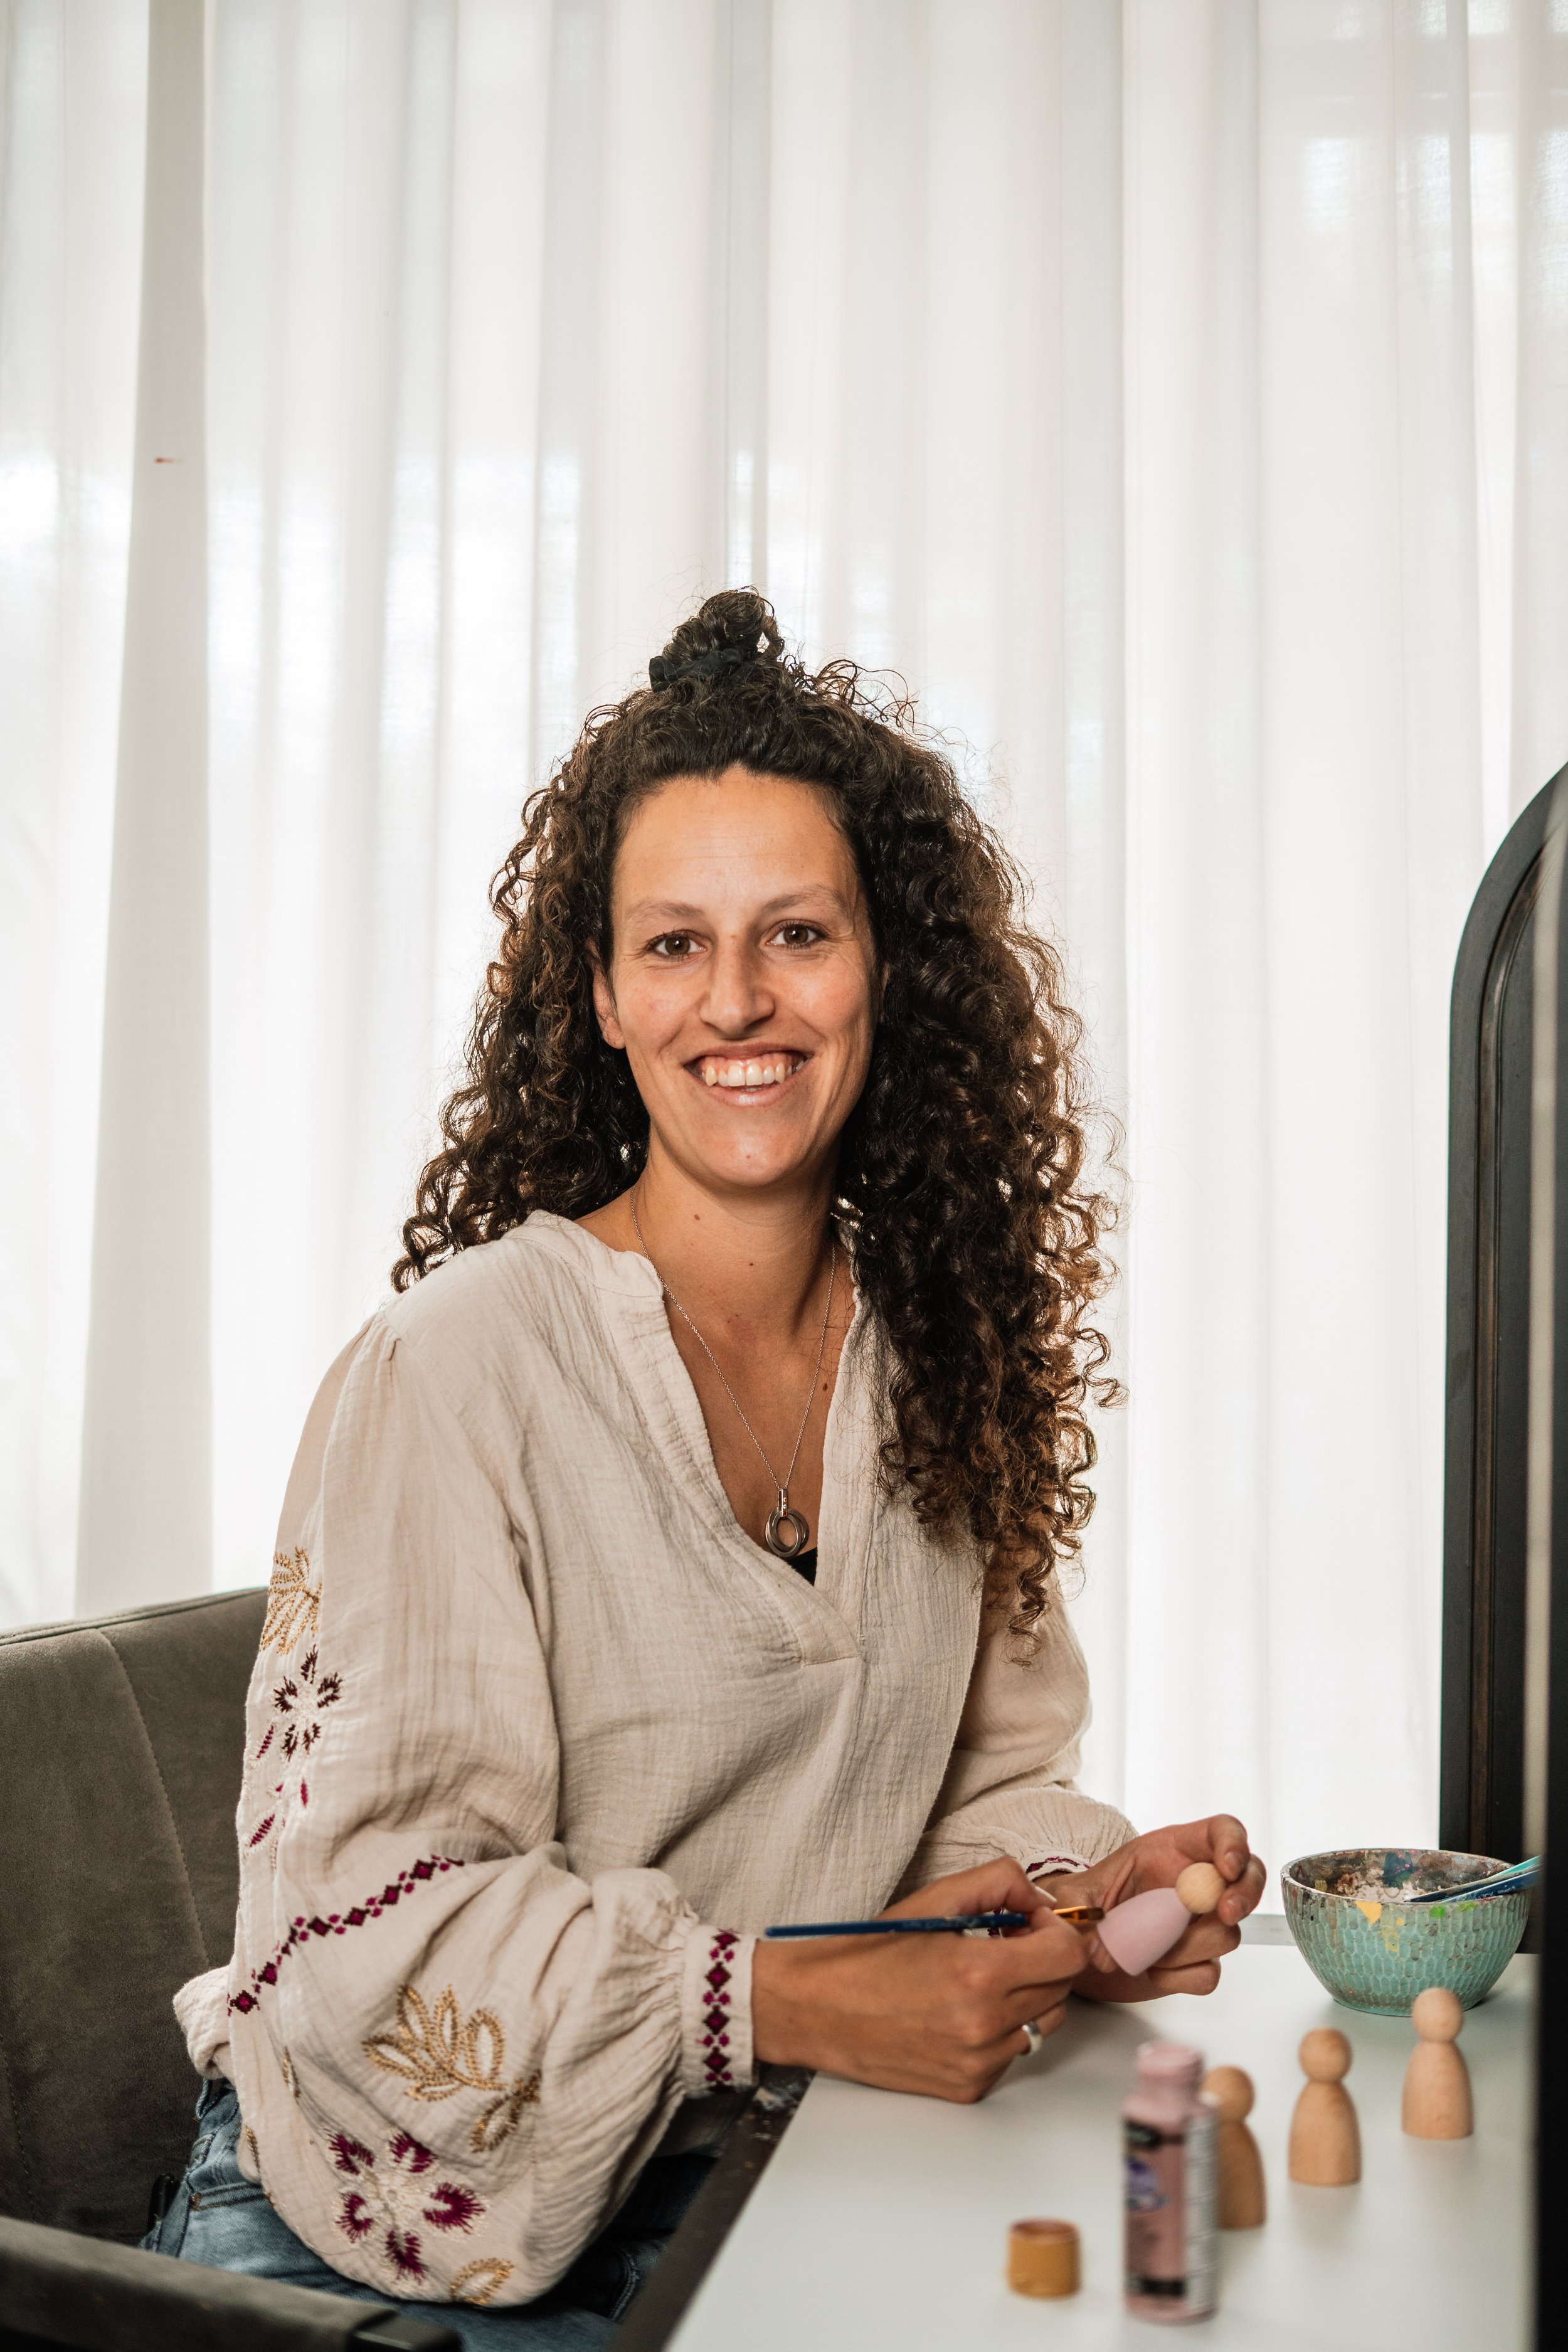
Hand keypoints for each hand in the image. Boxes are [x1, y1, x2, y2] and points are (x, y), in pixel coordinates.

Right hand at [751, 1860, 1091, 2101]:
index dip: (1055, 1930)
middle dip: (1042, 1960)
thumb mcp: (933, 1899)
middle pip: (1061, 1989)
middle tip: (1004, 1945)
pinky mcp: (968, 2089)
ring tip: (980, 1980)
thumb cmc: (868, 1954)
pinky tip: (961, 2012)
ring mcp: (978, 2063)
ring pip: (1042, 2024)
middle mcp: (985, 2026)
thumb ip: (998, 1882)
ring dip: (1026, 1997)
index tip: (1030, 1922)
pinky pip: (1012, 2054)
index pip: (1068, 1955)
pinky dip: (1000, 2031)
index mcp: (979, 1974)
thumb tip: (1041, 1899)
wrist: (817, 2009)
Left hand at [1044, 1815, 1265, 2003]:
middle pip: (1248, 1877)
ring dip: (1187, 1946)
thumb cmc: (1089, 1905)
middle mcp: (1196, 1884)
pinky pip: (1208, 1973)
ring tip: (1147, 1948)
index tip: (1226, 1867)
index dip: (1233, 1844)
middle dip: (1243, 1894)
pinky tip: (1152, 1970)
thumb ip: (1078, 1903)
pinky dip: (1180, 1976)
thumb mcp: (1075, 1892)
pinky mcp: (1198, 1961)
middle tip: (1225, 1912)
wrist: (1085, 1945)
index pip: (1223, 1831)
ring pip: (1227, 1934)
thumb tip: (1095, 1937)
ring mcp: (1202, 1924)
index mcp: (1174, 1850)